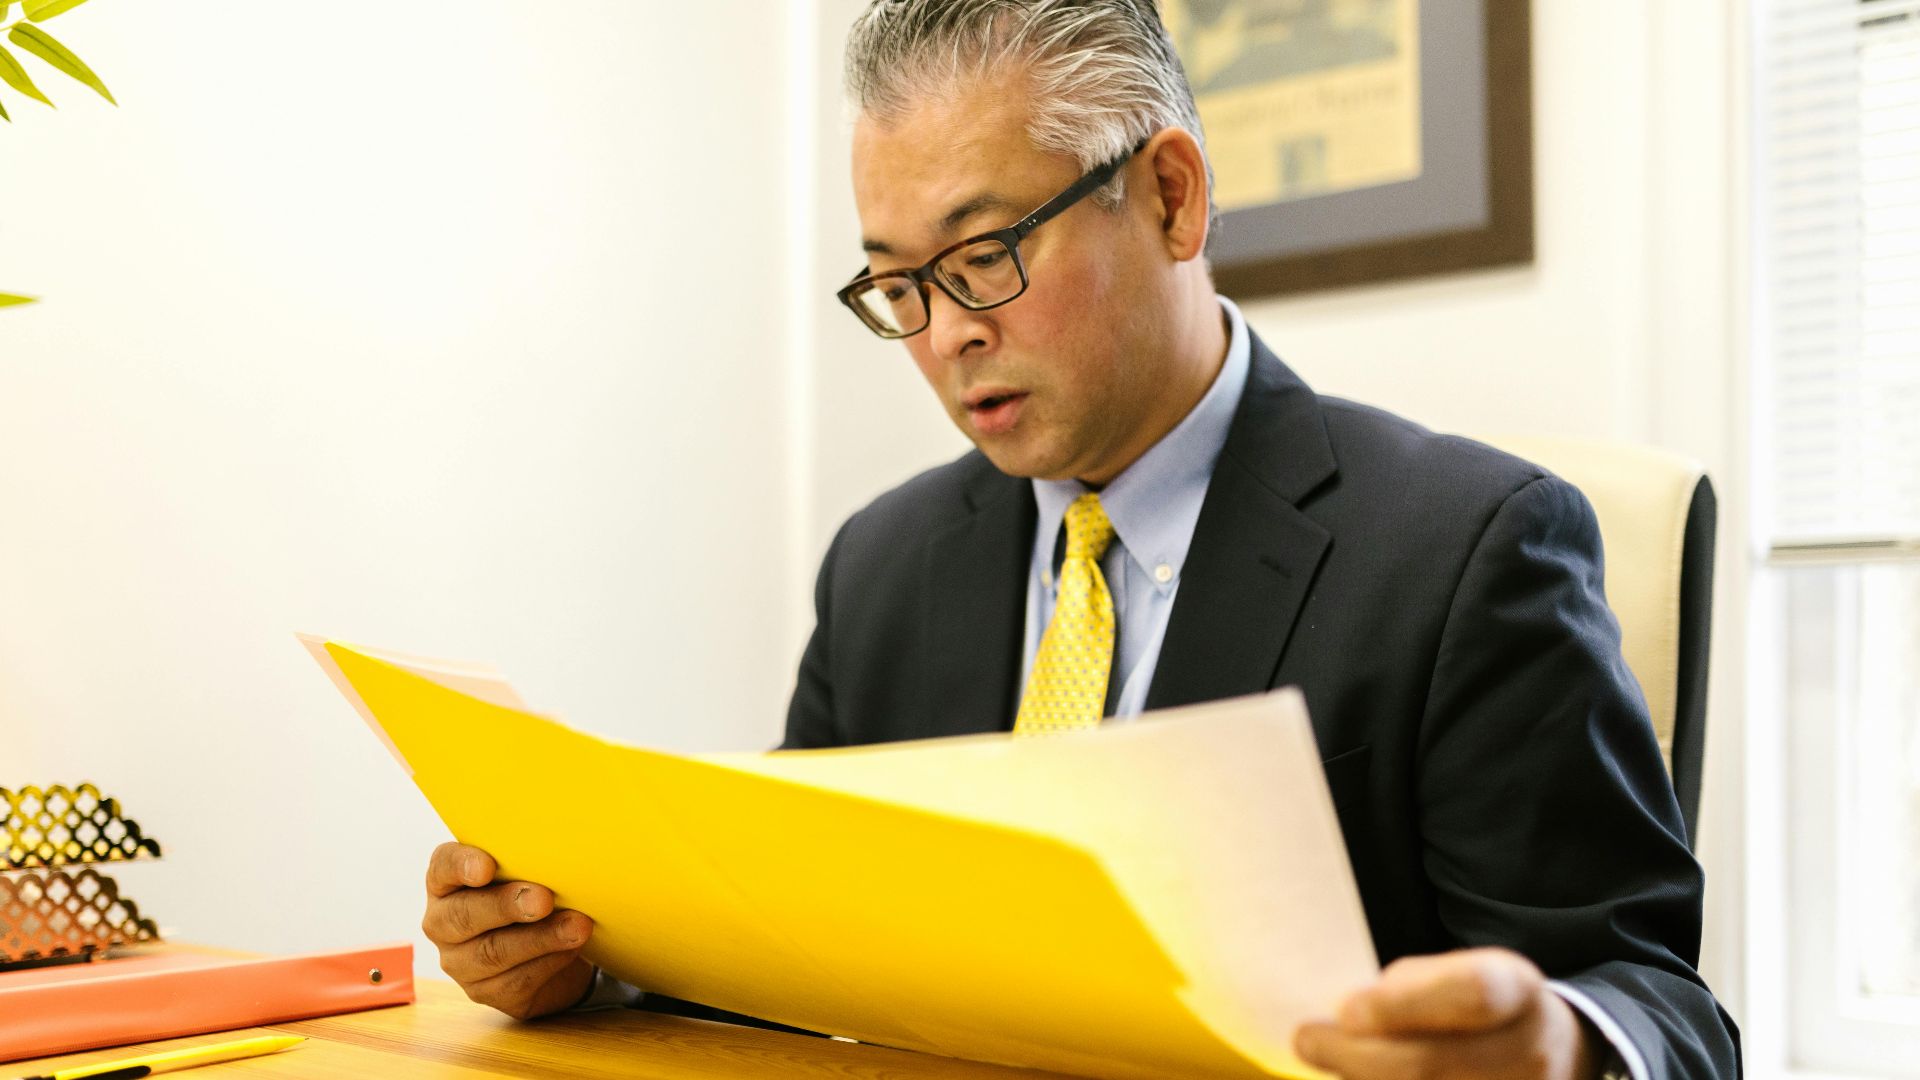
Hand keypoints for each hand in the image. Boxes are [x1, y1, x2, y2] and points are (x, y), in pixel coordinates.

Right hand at [421, 842, 595, 1019]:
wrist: (550, 946)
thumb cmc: (532, 894)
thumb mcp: (527, 872)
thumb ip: (528, 863)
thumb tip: (560, 856)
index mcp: (446, 883)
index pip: (443, 867)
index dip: (461, 865)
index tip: (487, 867)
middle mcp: (443, 923)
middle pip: (464, 915)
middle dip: (507, 906)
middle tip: (544, 899)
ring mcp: (460, 963)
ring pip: (493, 953)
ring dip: (540, 938)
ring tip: (576, 926)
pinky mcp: (485, 992)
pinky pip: (515, 981)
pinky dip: (549, 962)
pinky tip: (572, 949)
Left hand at [1294, 947, 1601, 1079]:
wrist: (1549, 1057)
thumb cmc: (1481, 1010)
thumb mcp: (1461, 975)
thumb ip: (1413, 987)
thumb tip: (1351, 1018)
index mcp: (1519, 992)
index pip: (1472, 994)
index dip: (1405, 1004)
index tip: (1346, 1010)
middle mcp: (1530, 1053)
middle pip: (1432, 1063)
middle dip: (1358, 1055)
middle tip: (1307, 1039)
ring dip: (1362, 1078)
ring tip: (1327, 1056)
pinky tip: (1354, 1077)